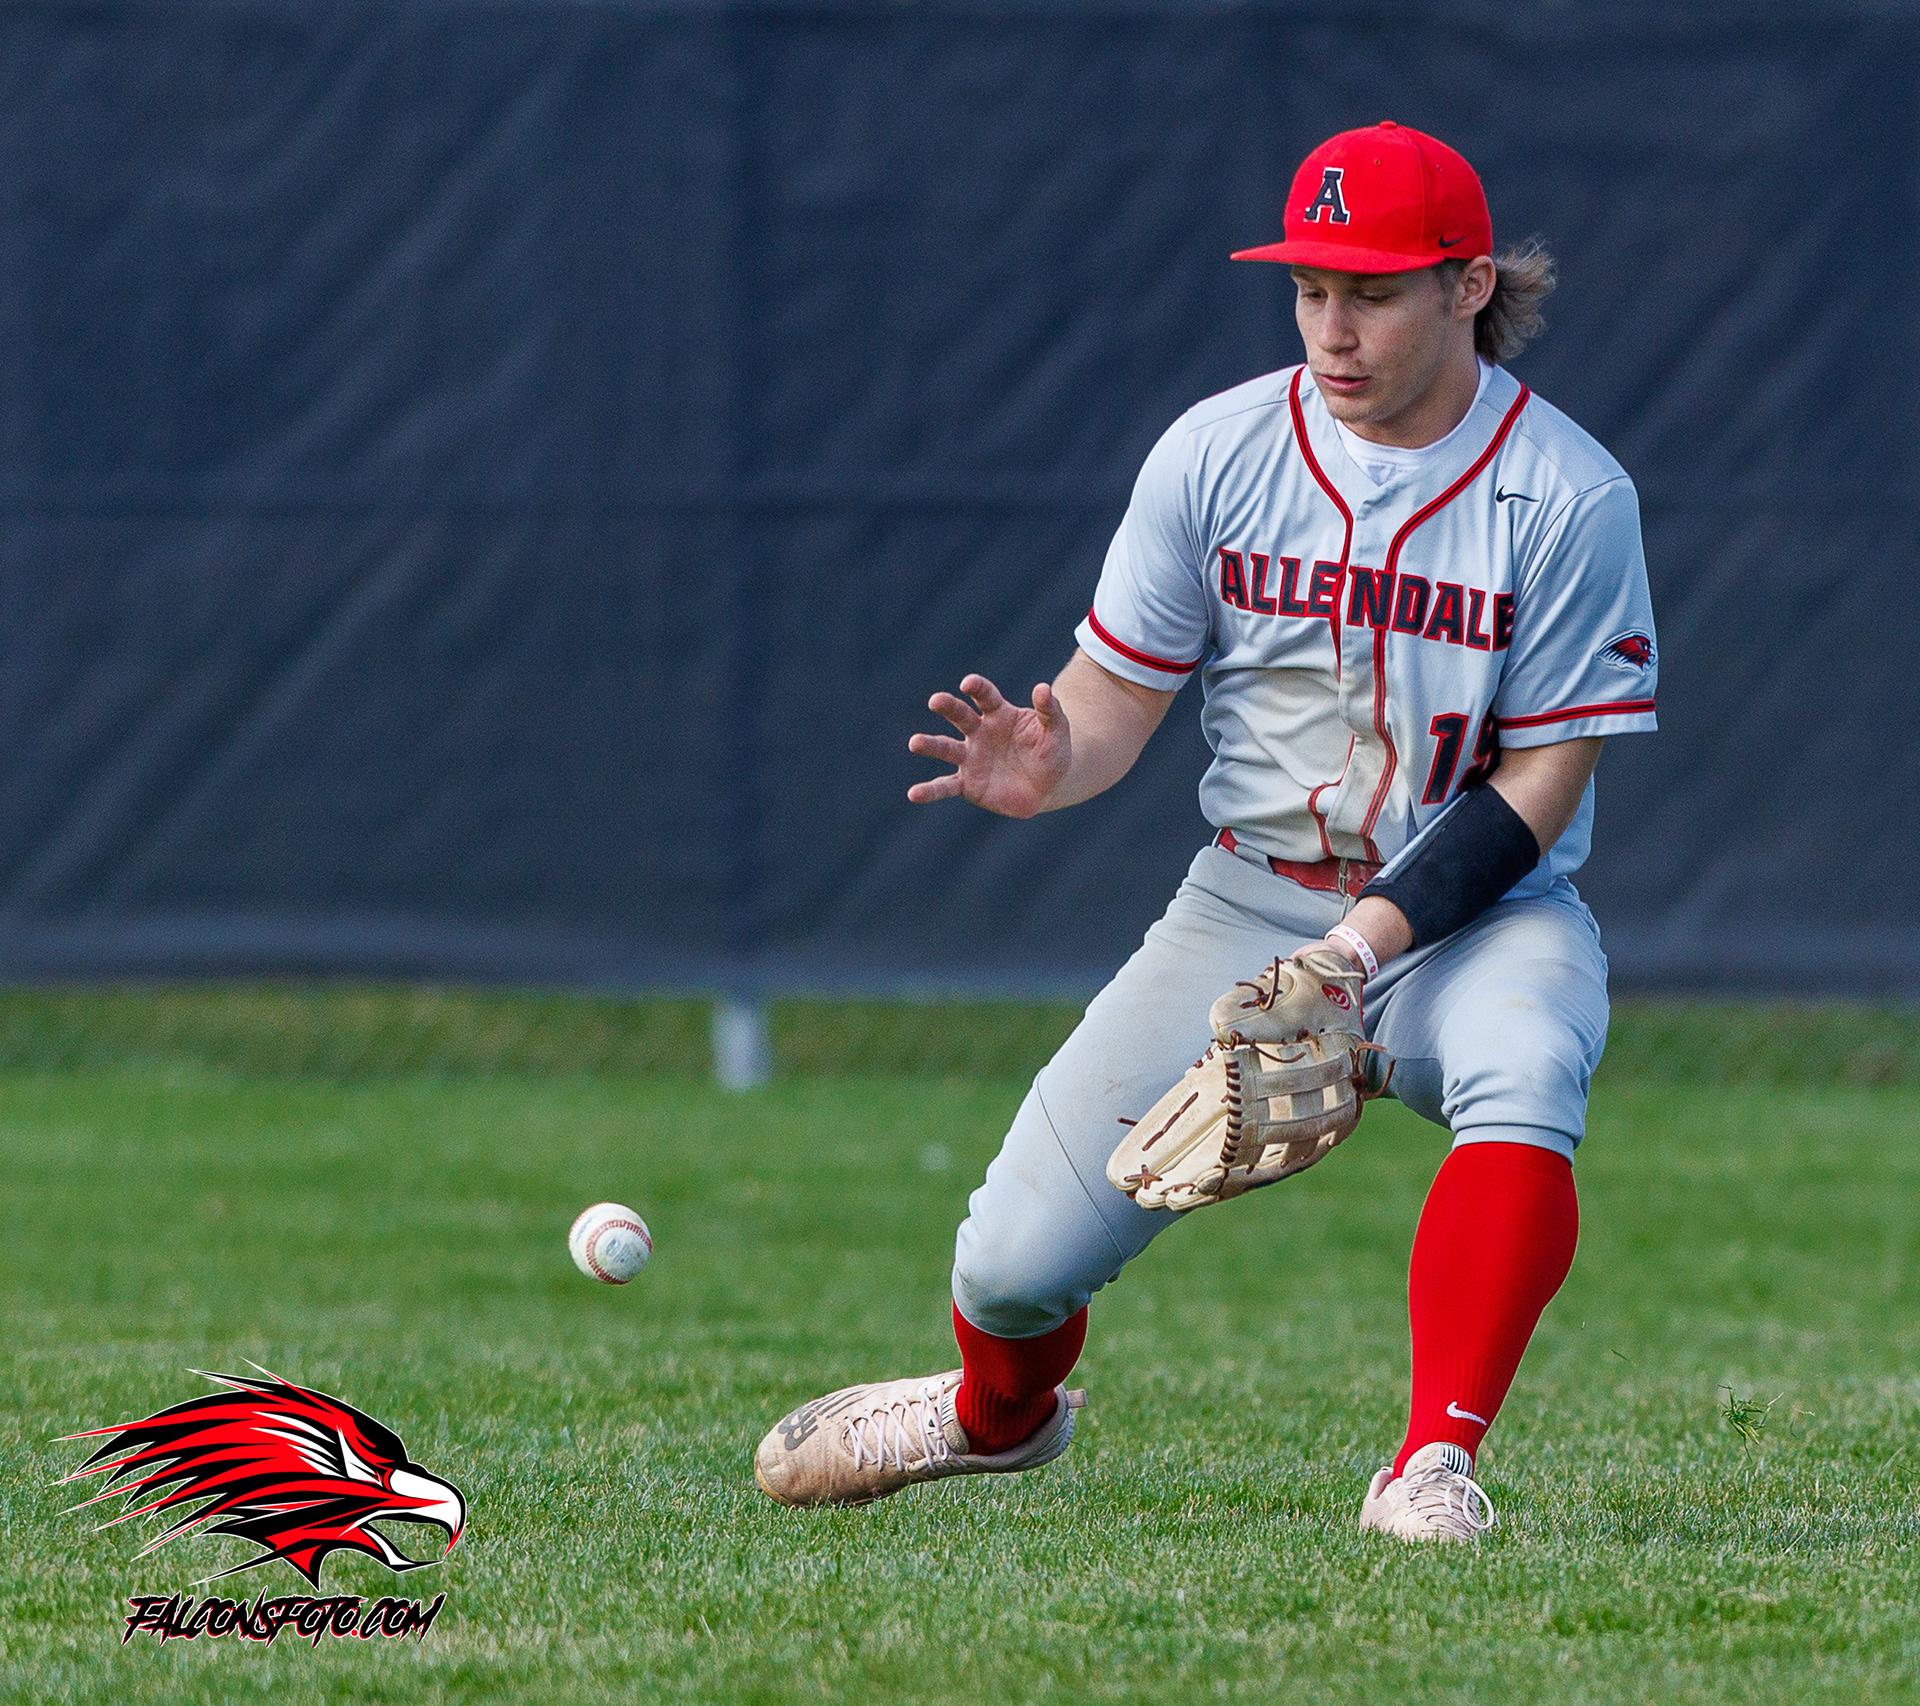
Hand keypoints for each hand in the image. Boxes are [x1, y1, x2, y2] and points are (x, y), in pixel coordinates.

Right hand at [907, 674, 1070, 817]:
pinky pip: (946, 786)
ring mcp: (970, 758)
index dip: (976, 688)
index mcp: (999, 714)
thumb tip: (1043, 687)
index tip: (968, 684)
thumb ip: (1049, 710)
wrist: (1047, 786)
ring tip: (915, 743)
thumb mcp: (1057, 730)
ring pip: (946, 748)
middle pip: (960, 716)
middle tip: (935, 701)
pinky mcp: (967, 784)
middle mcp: (979, 733)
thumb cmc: (1051, 752)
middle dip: (948, 707)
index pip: (984, 696)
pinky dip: (930, 791)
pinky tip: (914, 794)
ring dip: (930, 745)